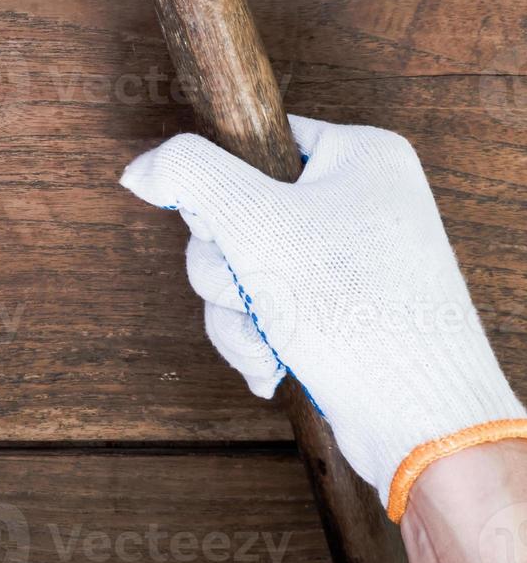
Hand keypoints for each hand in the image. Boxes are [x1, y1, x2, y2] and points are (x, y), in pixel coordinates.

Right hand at [121, 114, 526, 520]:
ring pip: (243, 267)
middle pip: (236, 211)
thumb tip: (142, 168)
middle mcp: (359, 201)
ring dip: (236, 312)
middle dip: (225, 268)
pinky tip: (275, 362)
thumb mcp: (255, 221)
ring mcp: (350, 259)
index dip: (220, 187)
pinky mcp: (339, 309)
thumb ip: (189, 173)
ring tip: (267, 340)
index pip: (253, 143)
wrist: (421, 419)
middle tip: (248, 288)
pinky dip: (258, 336)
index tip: (227, 224)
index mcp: (360, 156)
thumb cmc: (357, 312)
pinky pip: (266, 306)